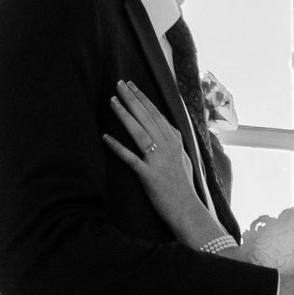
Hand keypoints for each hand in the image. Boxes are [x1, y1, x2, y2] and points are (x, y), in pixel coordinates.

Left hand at [103, 79, 197, 223]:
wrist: (188, 211)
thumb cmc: (184, 188)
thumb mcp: (184, 160)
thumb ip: (175, 143)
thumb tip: (168, 130)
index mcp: (175, 143)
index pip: (158, 115)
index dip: (144, 99)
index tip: (132, 86)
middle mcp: (168, 148)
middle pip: (147, 118)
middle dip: (132, 99)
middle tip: (119, 84)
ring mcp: (159, 161)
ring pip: (139, 132)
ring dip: (125, 115)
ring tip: (112, 100)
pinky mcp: (149, 176)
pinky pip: (131, 159)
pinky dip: (118, 147)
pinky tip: (105, 137)